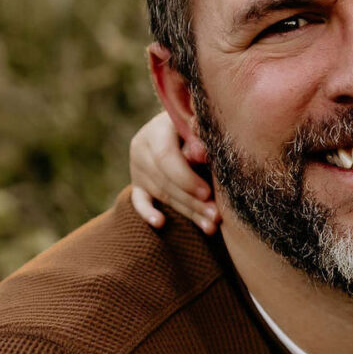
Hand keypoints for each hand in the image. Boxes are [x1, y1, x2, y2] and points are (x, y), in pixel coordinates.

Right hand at [128, 111, 218, 234]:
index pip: (165, 157)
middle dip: (193, 200)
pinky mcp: (137, 185)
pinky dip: (148, 213)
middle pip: (165, 180)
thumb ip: (200, 138)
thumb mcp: (200, 127)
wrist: (182, 129)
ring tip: (211, 226)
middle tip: (216, 216)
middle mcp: (141, 148)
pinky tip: (160, 223)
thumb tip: (201, 153)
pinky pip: (139, 201)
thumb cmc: (199, 128)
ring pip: (161, 194)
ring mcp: (137, 168)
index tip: (207, 193)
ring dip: (187, 211)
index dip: (186, 178)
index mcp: (156, 130)